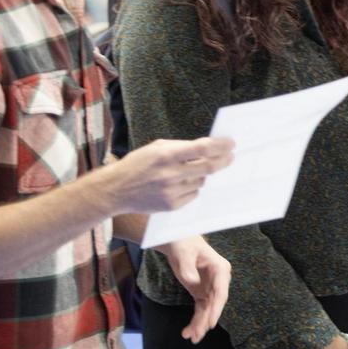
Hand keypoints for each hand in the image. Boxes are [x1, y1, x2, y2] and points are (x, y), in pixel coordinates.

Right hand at [107, 137, 234, 213]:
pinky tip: (180, 184)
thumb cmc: (138, 164)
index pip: (202, 149)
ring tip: (189, 171)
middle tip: (231, 157)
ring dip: (202, 174)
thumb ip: (181, 147)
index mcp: (166, 155)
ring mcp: (172, 191)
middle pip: (208, 167)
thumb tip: (208, 147)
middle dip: (224, 161)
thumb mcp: (156, 148)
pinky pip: (193, 194)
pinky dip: (192, 187)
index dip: (220, 146)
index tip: (231, 143)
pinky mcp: (172, 205)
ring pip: (201, 181)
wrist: (116, 190)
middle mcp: (170, 174)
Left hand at [156, 235, 229, 343]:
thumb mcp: (183, 254)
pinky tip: (188, 332)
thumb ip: (187, 267)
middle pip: (215, 304)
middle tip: (198, 334)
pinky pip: (201, 310)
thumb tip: (192, 281)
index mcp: (220, 269)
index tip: (211, 323)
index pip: (221, 292)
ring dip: (200, 324)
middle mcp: (219, 280)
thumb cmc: (183, 244)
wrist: (179, 243)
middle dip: (207, 320)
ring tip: (191, 338)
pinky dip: (195, 321)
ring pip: (208, 310)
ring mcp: (211, 288)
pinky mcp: (202, 293)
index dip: (217, 308)